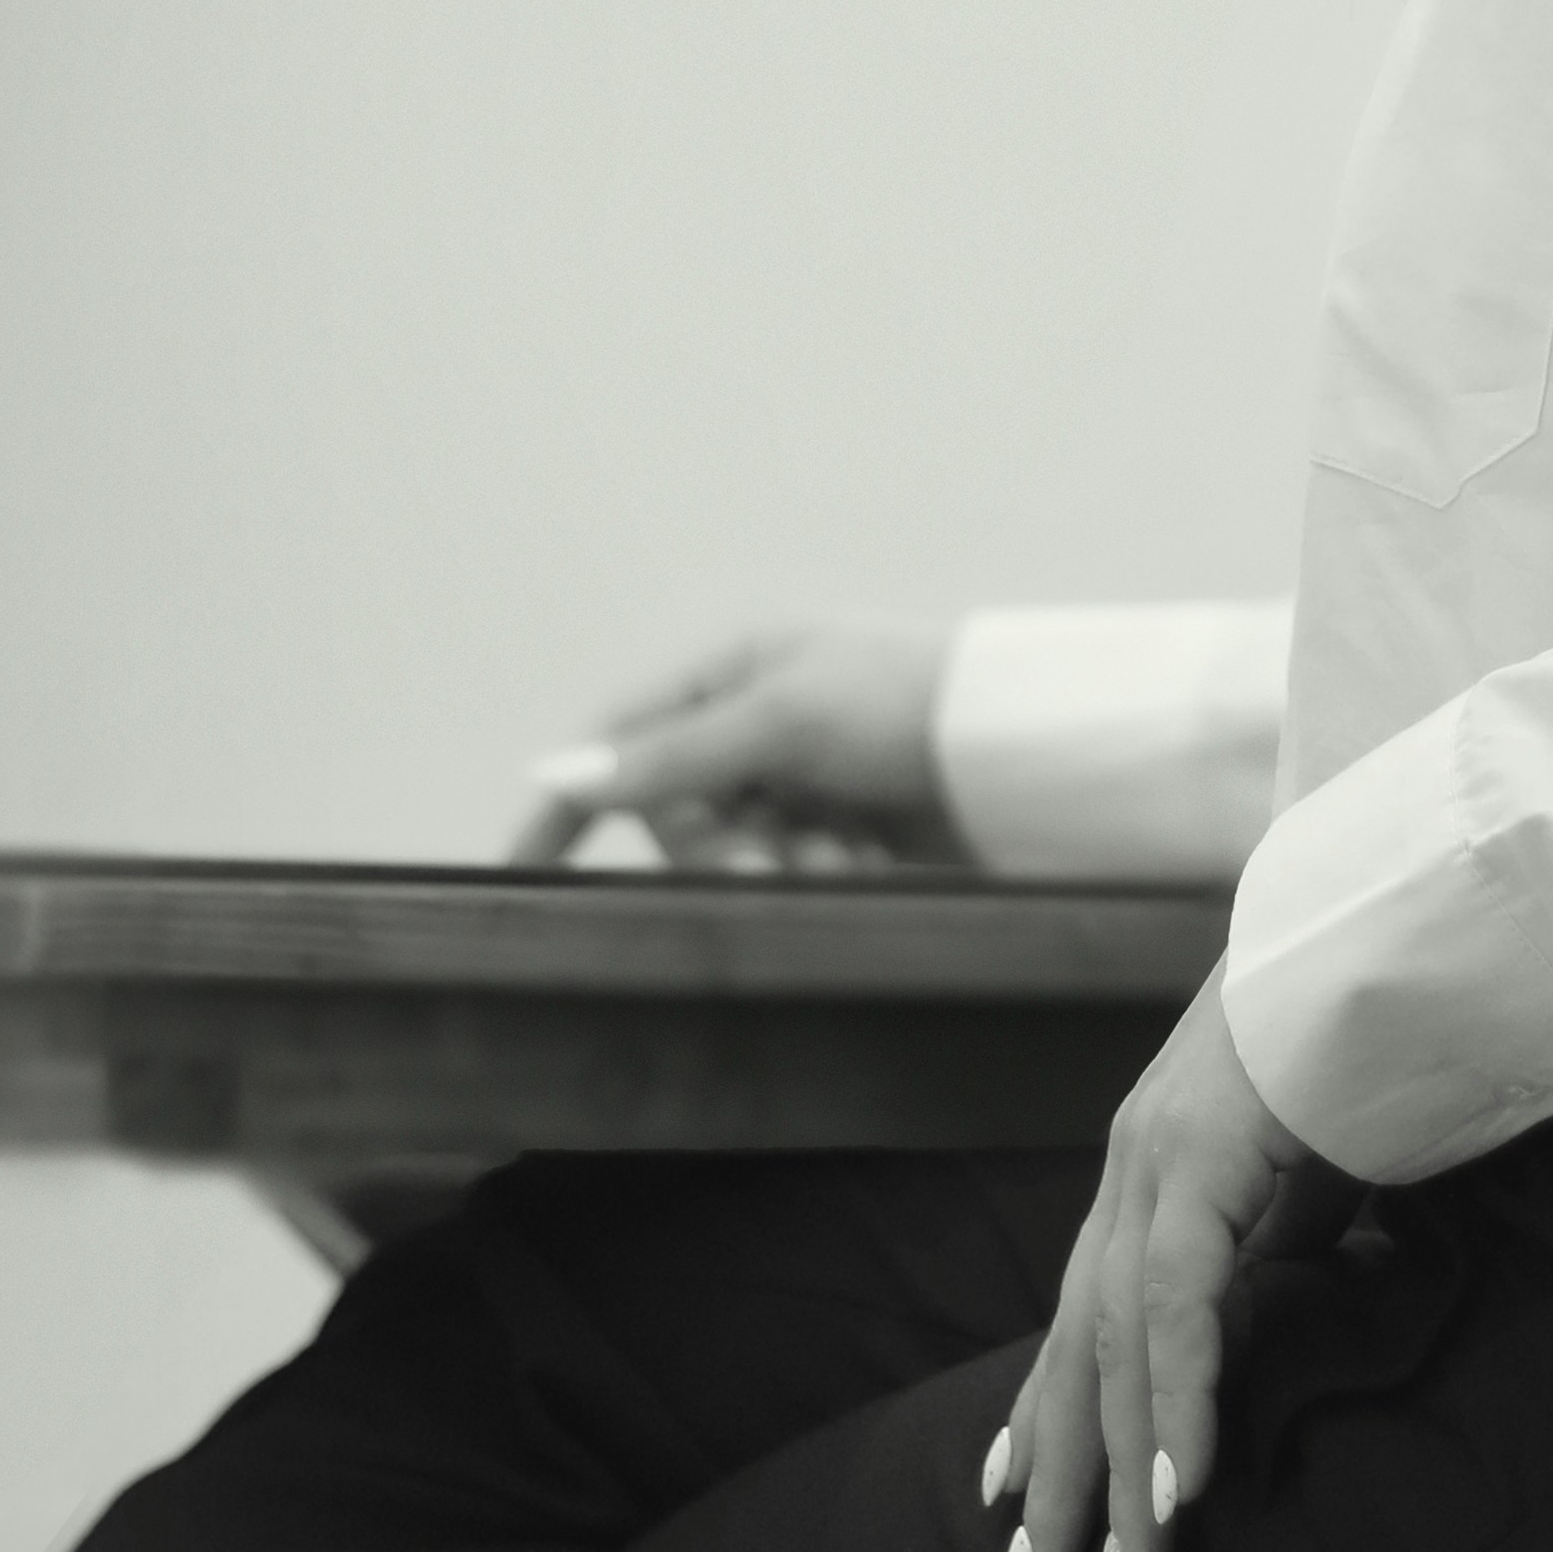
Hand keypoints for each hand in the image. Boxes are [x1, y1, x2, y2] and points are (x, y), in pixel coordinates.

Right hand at [507, 626, 958, 873]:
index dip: (572, 802)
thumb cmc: (911, 704)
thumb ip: (668, 756)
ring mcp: (804, 784)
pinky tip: (872, 862)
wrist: (1030, 755)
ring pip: (738, 856)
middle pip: (678, 815)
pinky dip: (824, 879)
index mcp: (735, 672)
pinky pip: (794, 878)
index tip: (522, 867)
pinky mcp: (848, 835)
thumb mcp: (782, 719)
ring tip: (850, 853)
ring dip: (784, 865)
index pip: (623, 740)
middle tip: (783, 858)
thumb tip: (554, 773)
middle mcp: (761, 726)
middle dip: (724, 846)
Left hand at [995, 973, 1341, 1551]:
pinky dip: (1176, 1397)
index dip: (1049, 1410)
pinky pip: (1177, 1302)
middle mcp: (1134, 1165)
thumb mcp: (1319, 1166)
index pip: (1085, 1314)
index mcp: (1156, 1166)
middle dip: (1060, 1473)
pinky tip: (1178, 1485)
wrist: (1396, 923)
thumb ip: (1286, 1237)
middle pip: (1078, 1345)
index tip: (1018, 1499)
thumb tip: (1280, 1314)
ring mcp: (1157, 1157)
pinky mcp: (1201, 1155)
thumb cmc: (1372, 1031)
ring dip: (1121, 1468)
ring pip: (1116, 1343)